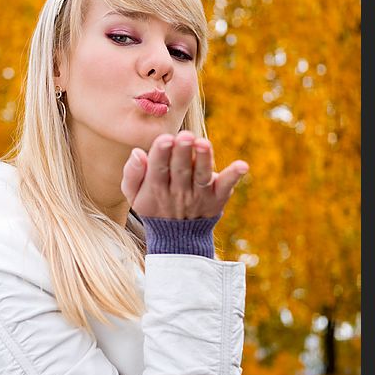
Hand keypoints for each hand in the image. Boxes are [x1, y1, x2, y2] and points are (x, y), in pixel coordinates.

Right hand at [121, 130, 248, 218]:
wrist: (178, 238)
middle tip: (185, 136)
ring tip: (203, 144)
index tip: (165, 139)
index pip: (158, 169)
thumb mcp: (134, 195)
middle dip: (182, 152)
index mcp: (156, 188)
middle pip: (180, 170)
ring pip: (200, 176)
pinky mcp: (217, 197)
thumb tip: (137, 152)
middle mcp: (178, 192)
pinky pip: (226, 186)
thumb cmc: (154, 206)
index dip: (161, 154)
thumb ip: (132, 174)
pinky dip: (233, 176)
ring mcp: (199, 195)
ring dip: (203, 159)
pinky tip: (242, 166)